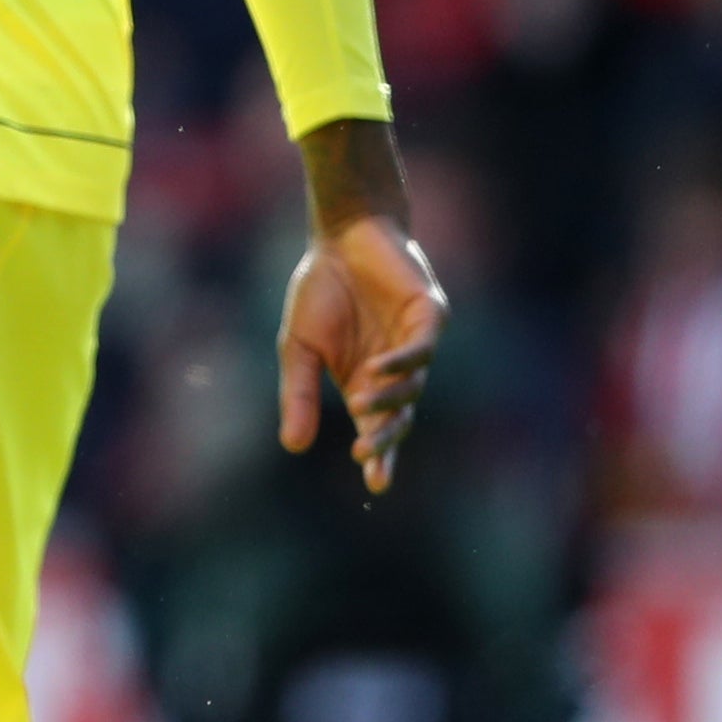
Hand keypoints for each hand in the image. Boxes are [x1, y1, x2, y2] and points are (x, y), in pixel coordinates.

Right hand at [278, 141, 445, 495]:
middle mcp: (396, 368)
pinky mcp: (428, 314)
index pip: (378, 426)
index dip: (380, 455)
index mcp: (366, 381)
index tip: (377, 485)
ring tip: (360, 403)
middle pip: (400, 415)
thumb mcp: (297, 348)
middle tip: (366, 457)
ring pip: (413, 385)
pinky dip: (401, 362)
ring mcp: (415, 342)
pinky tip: (376, 369)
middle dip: (385, 439)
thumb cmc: (320, 290)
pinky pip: (421, 347)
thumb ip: (297, 394)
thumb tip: (293, 447)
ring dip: (389, 399)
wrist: (340, 236)